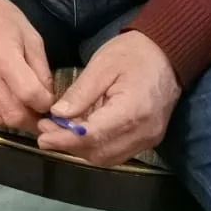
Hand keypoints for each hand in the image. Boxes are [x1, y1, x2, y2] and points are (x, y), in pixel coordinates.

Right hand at [0, 0, 54, 129]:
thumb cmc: (2, 18)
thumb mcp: (31, 37)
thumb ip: (42, 70)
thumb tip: (48, 100)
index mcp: (3, 54)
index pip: (29, 95)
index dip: (45, 104)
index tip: (49, 102)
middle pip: (12, 115)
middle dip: (31, 119)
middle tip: (38, 113)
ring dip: (13, 118)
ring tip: (21, 107)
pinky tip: (1, 101)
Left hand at [37, 30, 180, 165]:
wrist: (167, 54)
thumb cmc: (133, 53)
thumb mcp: (101, 66)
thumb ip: (80, 93)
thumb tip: (57, 114)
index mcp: (133, 111)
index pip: (94, 136)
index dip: (65, 140)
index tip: (43, 136)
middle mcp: (144, 133)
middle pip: (100, 153)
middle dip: (70, 145)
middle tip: (46, 131)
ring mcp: (149, 139)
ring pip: (108, 157)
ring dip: (82, 148)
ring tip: (59, 131)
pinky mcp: (149, 139)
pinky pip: (118, 151)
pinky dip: (96, 146)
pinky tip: (80, 131)